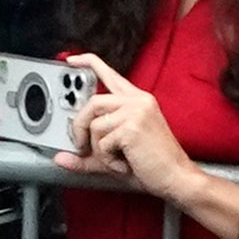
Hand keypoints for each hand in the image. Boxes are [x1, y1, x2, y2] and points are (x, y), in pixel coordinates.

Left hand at [54, 53, 195, 200]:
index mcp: (137, 100)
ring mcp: (136, 112)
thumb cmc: (152, 165)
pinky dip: (107, 160)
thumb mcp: (115, 156)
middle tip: (81, 145)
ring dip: (99, 149)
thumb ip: (88, 155)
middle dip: (80, 126)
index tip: (71, 60)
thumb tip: (61, 158)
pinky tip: (124, 163)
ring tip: (117, 159)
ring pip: (95, 125)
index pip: (110, 73)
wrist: (177, 178)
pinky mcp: (132, 127)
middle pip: (92, 102)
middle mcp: (138, 101)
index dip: (88, 62)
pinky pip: (102, 143)